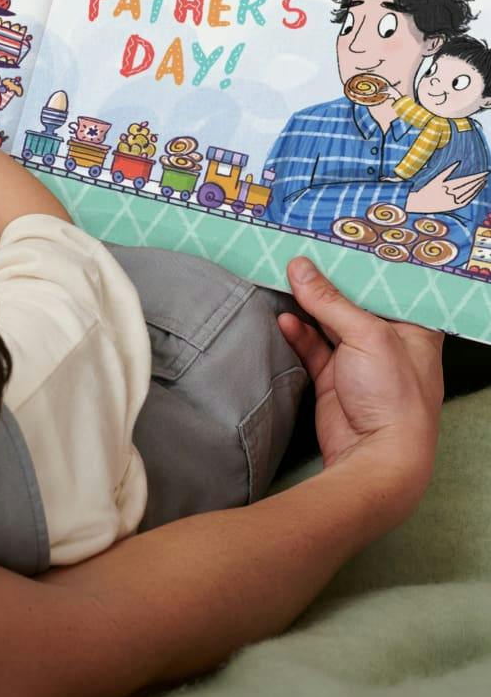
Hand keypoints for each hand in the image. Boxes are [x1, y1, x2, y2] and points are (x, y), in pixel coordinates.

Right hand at [278, 257, 441, 505]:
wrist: (375, 456)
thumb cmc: (395, 397)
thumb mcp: (366, 335)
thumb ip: (329, 300)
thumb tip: (300, 268)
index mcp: (413, 327)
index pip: (385, 285)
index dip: (360, 264)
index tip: (333, 240)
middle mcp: (388, 341)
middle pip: (352, 301)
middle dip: (326, 281)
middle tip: (299, 254)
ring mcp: (359, 360)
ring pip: (328, 322)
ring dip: (307, 305)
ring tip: (283, 281)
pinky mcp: (333, 378)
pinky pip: (312, 346)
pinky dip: (297, 332)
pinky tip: (284, 319)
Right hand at [405, 162, 487, 213]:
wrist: (420, 203)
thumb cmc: (427, 189)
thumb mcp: (436, 179)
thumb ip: (448, 170)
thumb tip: (458, 162)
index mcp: (447, 186)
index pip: (466, 181)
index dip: (476, 177)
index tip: (484, 173)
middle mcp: (451, 194)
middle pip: (469, 187)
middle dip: (479, 181)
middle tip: (486, 175)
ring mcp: (453, 201)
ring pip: (469, 194)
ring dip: (477, 187)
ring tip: (483, 181)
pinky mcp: (454, 207)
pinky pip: (467, 201)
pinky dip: (473, 195)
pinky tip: (477, 190)